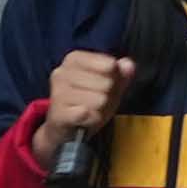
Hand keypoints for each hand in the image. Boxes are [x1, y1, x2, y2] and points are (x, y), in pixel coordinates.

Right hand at [29, 45, 129, 169]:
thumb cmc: (88, 102)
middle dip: (107, 96)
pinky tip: (85, 119)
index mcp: (74, 59)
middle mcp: (62, 72)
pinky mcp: (59, 112)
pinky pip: (89, 114)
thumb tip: (128, 65)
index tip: (103, 85)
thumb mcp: (108, 85)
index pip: (109, 64)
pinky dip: (92, 119)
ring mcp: (58, 92)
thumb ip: (121, 74)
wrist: (65, 128)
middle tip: (96, 102)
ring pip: (99, 100)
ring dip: (100, 109)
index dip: (114, 78)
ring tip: (90, 110)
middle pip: (106, 83)